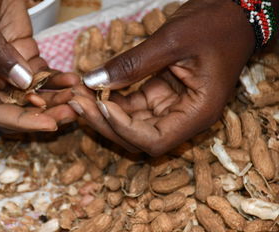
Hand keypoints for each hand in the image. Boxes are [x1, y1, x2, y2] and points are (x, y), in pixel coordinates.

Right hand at [0, 0, 78, 131]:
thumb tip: (22, 82)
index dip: (20, 121)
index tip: (49, 124)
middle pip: (14, 108)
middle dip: (43, 114)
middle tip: (72, 112)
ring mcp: (4, 68)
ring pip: (31, 95)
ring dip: (54, 100)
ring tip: (76, 95)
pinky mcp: (22, 56)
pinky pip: (41, 76)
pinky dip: (57, 81)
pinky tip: (72, 80)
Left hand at [70, 0, 255, 155]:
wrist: (232, 12)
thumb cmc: (215, 24)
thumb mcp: (171, 41)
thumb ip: (132, 64)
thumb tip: (94, 81)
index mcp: (198, 113)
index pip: (155, 140)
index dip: (124, 129)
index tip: (101, 104)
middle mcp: (184, 117)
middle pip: (138, 136)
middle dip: (104, 122)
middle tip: (76, 101)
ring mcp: (171, 107)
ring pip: (131, 123)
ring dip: (103, 111)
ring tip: (78, 93)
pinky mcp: (161, 95)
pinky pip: (132, 104)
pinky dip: (112, 98)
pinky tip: (93, 86)